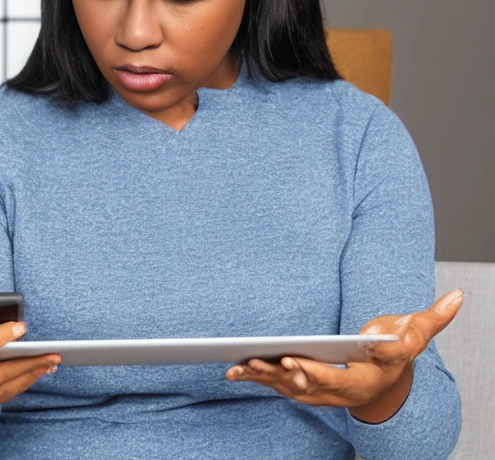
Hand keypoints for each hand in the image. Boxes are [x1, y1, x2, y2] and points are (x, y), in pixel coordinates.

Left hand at [226, 289, 463, 422]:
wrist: (384, 380)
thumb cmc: (397, 350)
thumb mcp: (417, 334)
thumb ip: (435, 317)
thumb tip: (457, 295)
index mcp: (364, 379)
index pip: (340, 380)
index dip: (317, 373)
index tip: (296, 363)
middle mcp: (339, 392)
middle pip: (307, 387)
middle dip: (284, 376)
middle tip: (263, 362)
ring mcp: (319, 393)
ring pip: (287, 389)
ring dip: (263, 378)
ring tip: (239, 365)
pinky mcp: (300, 388)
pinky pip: (274, 386)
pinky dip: (253, 379)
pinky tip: (231, 371)